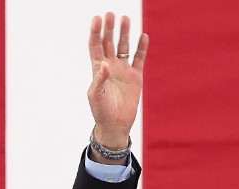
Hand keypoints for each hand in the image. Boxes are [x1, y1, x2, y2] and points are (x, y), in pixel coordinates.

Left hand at [87, 13, 147, 150]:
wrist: (115, 124)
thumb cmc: (101, 111)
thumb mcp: (96, 96)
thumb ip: (99, 80)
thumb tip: (105, 65)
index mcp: (98, 69)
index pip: (95, 47)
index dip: (95, 33)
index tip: (96, 19)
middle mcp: (110, 67)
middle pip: (109, 42)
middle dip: (109, 28)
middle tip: (110, 14)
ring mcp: (123, 70)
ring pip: (124, 47)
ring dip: (124, 33)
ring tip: (126, 18)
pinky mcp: (135, 76)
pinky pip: (139, 58)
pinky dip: (141, 48)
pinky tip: (143, 37)